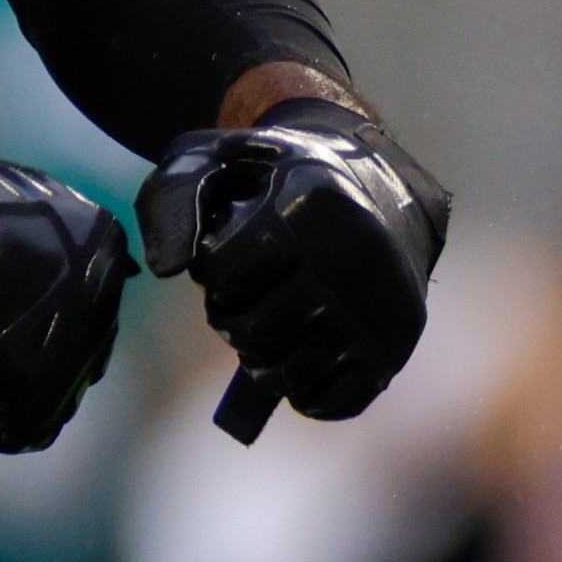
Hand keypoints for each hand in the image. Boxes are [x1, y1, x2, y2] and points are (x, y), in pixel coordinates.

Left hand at [139, 92, 449, 425]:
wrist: (381, 184)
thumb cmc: (287, 178)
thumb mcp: (223, 160)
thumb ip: (175, 199)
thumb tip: (165, 267)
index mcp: (308, 204)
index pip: (227, 274)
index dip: (215, 274)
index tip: (230, 258)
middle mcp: (352, 257)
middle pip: (257, 331)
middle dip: (235, 322)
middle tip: (244, 302)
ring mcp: (378, 306)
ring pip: (292, 376)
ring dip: (266, 364)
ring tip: (270, 331)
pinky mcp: (396, 343)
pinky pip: (336, 401)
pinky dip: (308, 395)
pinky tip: (302, 361)